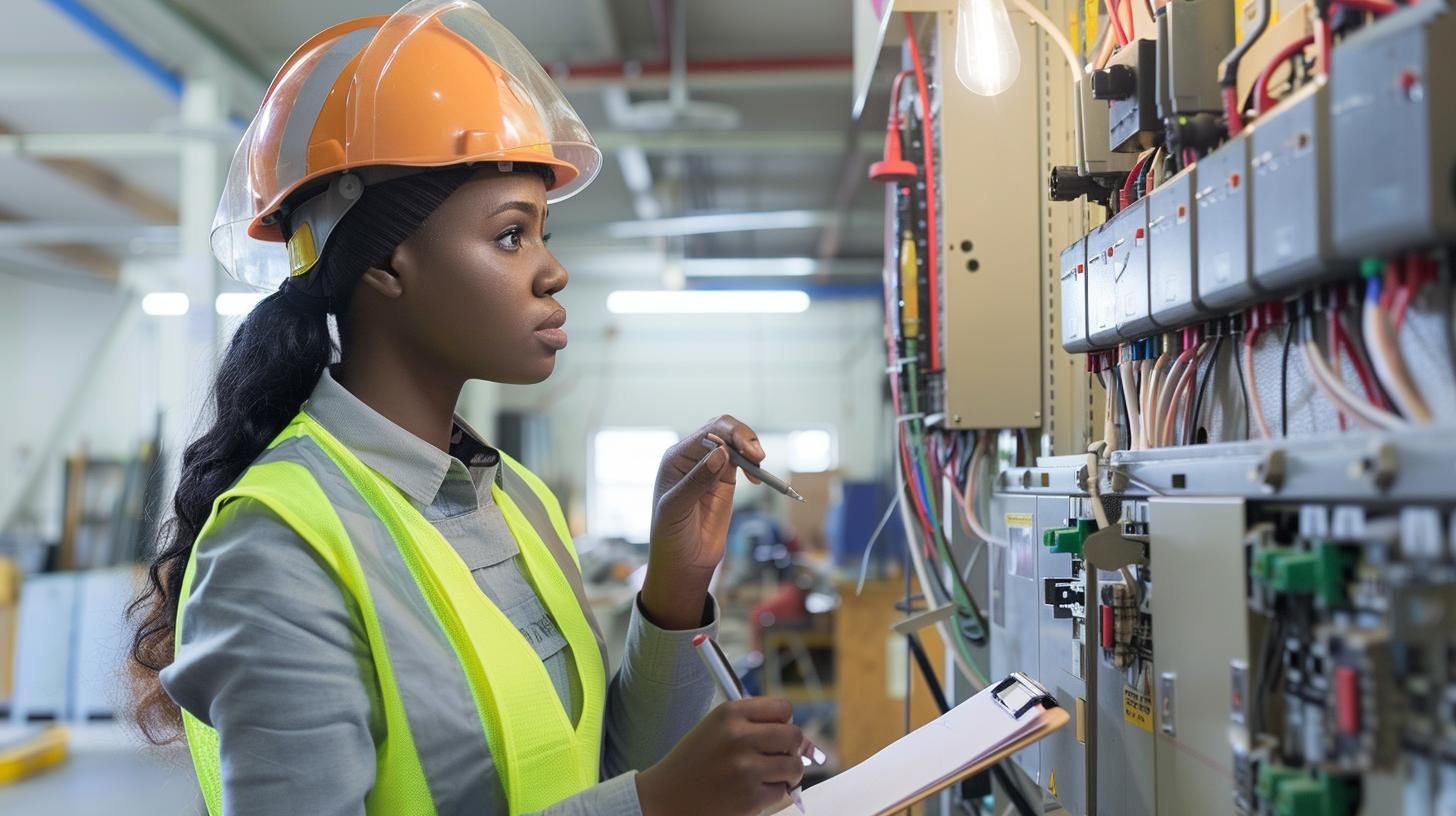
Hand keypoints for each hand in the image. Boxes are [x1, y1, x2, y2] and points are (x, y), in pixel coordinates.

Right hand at [636, 698, 803, 815]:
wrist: (665, 797)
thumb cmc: (695, 763)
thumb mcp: (717, 729)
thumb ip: (756, 726)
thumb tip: (809, 744)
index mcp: (729, 713)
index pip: (783, 708)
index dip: (785, 722)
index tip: (778, 733)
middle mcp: (738, 736)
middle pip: (795, 736)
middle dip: (792, 749)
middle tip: (776, 758)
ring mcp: (744, 768)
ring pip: (794, 766)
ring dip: (786, 774)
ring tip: (763, 777)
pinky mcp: (749, 798)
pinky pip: (782, 792)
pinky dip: (772, 794)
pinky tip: (750, 792)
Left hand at [642, 415, 764, 628]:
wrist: (683, 562)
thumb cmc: (670, 535)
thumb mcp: (676, 508)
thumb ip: (697, 480)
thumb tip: (721, 453)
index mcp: (676, 457)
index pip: (708, 433)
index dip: (731, 435)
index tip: (748, 452)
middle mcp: (693, 458)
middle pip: (723, 430)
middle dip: (744, 437)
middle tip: (758, 457)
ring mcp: (711, 468)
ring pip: (735, 443)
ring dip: (750, 449)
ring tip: (758, 466)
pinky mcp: (725, 482)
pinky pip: (742, 463)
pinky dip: (753, 465)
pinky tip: (757, 477)